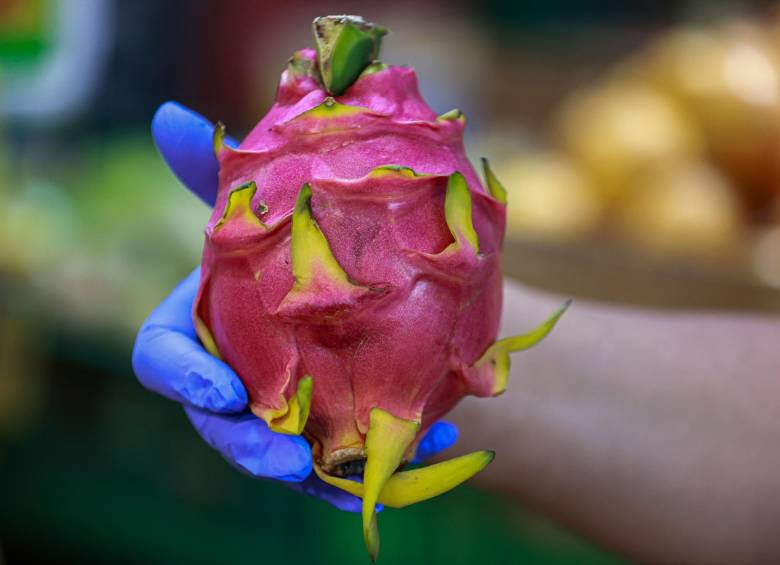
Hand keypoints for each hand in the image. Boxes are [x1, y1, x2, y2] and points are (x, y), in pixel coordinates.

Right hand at [132, 101, 458, 510]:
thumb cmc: (297, 243)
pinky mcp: (332, 433)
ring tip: (368, 476)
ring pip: (286, 459)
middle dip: (246, 447)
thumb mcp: (263, 205)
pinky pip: (351, 461)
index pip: (164, 361)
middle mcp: (235, 381)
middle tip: (286, 457)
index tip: (220, 389)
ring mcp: (283, 414)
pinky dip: (387, 461)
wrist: (366, 274)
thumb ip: (216, 174)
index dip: (183, 378)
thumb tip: (169, 114)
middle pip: (219, 427)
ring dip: (323, 472)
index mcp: (202, 328)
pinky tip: (435, 446)